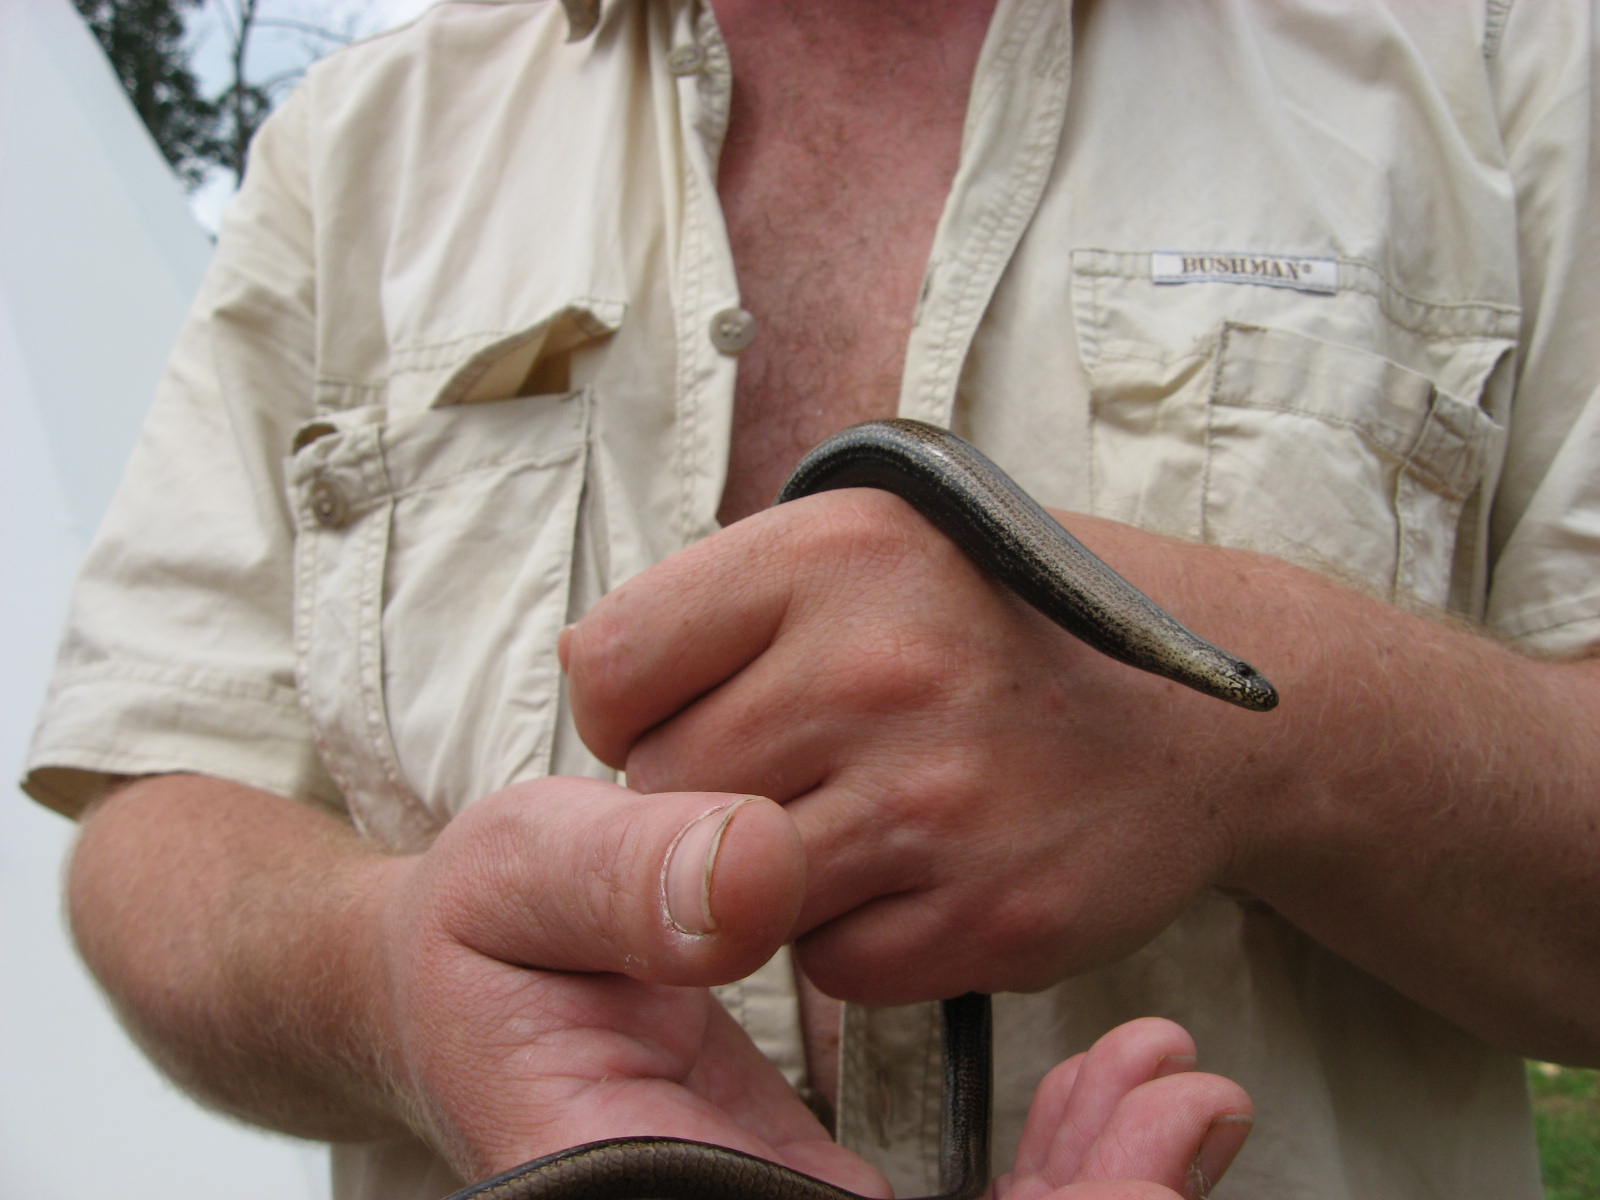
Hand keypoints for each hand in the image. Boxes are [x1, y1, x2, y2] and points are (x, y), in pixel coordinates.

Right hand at [371, 776, 1251, 1196]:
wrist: (455, 975)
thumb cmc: (479, 934)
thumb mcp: (521, 877)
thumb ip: (621, 878)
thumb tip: (758, 872)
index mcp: (631, 1175)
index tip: (1145, 1159)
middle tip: (1190, 1106)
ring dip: (1085, 1185)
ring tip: (1171, 1088)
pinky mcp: (800, 1186)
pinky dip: (1042, 1158)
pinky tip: (1105, 1086)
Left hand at [562, 489, 1279, 1001]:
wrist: (1202, 711)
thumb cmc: (995, 624)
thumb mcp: (868, 541)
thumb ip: (723, 603)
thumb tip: (594, 692)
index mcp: (833, 554)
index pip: (610, 666)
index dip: (631, 707)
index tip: (690, 709)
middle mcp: (882, 668)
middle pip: (660, 788)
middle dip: (698, 795)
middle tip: (793, 767)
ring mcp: (939, 798)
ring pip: (731, 888)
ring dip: (767, 874)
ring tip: (854, 814)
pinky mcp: (993, 913)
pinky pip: (829, 966)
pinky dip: (854, 936)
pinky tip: (918, 873)